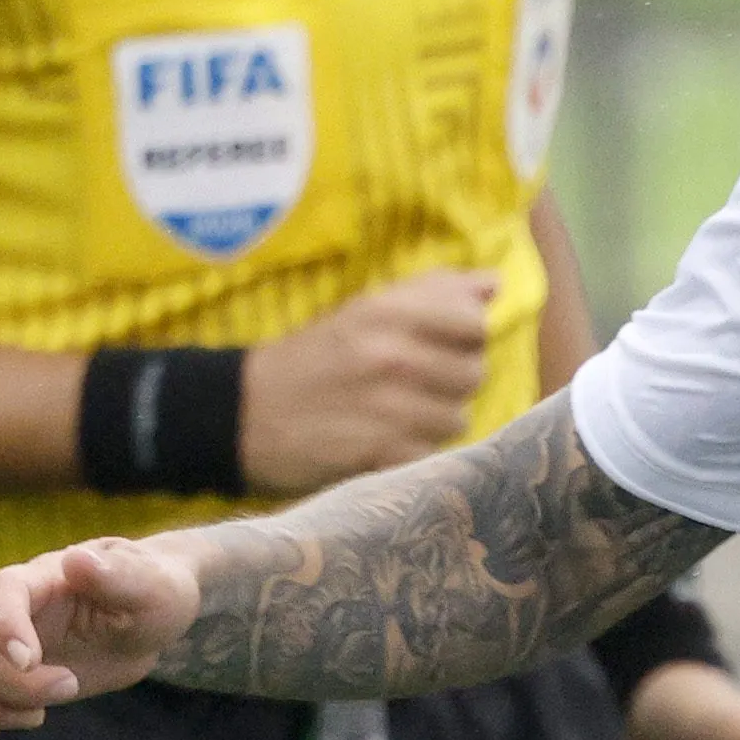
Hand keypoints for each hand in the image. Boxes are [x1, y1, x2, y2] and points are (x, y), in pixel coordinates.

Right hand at [0, 535, 203, 736]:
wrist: (140, 618)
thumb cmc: (150, 595)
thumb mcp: (153, 586)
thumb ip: (121, 577)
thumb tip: (77, 560)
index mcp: (36, 580)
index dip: (3, 631)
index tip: (33, 661)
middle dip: (13, 688)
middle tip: (70, 688)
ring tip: (32, 717)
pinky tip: (0, 726)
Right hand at [241, 269, 502, 492]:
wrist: (246, 412)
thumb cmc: (318, 356)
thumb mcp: (366, 309)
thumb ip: (433, 292)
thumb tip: (494, 284)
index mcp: (389, 312)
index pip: (474, 323)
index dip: (464, 337)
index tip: (439, 344)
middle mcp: (392, 356)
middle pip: (473, 373)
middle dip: (451, 381)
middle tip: (414, 383)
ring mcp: (388, 408)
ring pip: (457, 418)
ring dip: (434, 420)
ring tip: (398, 413)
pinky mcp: (381, 454)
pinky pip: (432, 453)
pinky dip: (414, 452)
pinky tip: (387, 441)